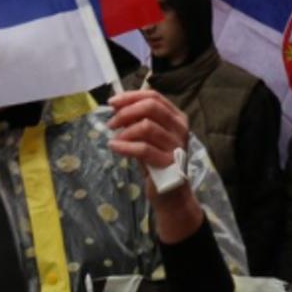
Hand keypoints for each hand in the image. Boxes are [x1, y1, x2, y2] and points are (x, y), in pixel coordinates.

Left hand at [107, 89, 201, 244]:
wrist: (170, 195)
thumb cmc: (157, 163)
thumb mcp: (147, 138)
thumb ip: (138, 121)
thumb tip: (117, 106)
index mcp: (177, 117)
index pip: (154, 96)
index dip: (131, 96)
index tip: (112, 102)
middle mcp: (180, 128)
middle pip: (151, 107)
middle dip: (126, 112)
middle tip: (111, 122)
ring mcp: (177, 145)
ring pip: (147, 127)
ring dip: (125, 131)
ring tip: (115, 139)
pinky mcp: (169, 163)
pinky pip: (143, 149)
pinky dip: (125, 146)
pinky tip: (115, 147)